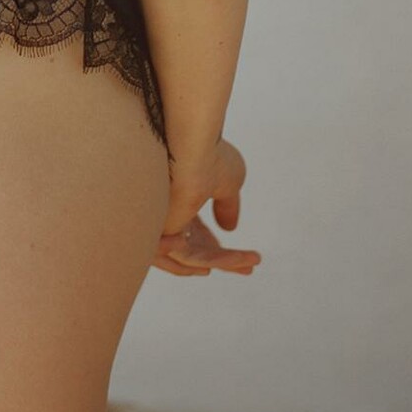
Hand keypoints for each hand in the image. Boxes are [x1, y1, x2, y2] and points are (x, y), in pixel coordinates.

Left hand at [152, 135, 260, 277]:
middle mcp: (166, 215)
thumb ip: (227, 205)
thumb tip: (229, 228)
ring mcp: (162, 224)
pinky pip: (189, 258)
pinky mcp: (163, 233)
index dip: (218, 246)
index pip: (195, 235)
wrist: (192, 143)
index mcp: (177, 202)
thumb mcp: (227, 181)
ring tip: (249, 264)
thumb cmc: (209, 153)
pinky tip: (236, 259)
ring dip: (224, 262)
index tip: (246, 254)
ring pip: (192, 257)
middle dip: (223, 261)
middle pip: (193, 249)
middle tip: (249, 268)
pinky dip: (217, 260)